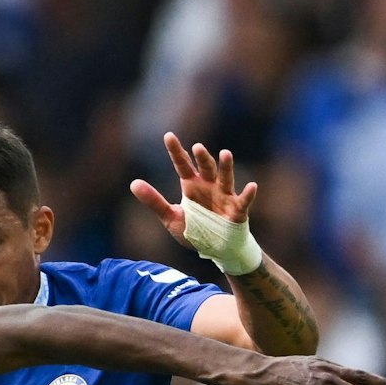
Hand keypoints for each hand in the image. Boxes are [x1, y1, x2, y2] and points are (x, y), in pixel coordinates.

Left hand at [130, 132, 256, 246]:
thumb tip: (133, 183)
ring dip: (226, 167)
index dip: (176, 151)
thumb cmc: (194, 230)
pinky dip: (248, 194)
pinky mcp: (237, 211)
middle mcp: (209, 187)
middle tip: (197, 147)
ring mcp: (224, 197)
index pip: (182, 165)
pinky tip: (252, 186)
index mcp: (192, 187)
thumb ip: (153, 201)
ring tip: (225, 154)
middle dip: (202, 158)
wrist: (214, 249)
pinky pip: (243, 201)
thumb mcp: (170, 217)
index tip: (168, 135)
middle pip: (205, 168)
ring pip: (225, 178)